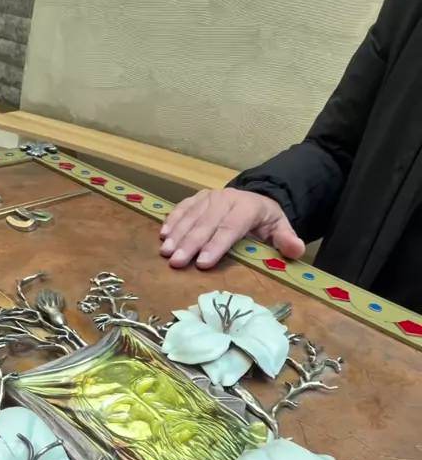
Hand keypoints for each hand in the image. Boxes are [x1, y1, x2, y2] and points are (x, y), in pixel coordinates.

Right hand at [160, 188, 304, 268]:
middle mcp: (226, 199)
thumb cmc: (265, 220)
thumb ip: (286, 239)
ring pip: (191, 216)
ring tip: (166, 252)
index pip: (230, 227)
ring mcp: (209, 197)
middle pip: (206, 223)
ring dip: (177, 234)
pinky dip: (172, 220)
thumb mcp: (280, 228)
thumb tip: (297, 249)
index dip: (216, 245)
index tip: (203, 262)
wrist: (255, 197)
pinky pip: (182, 208)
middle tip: (177, 262)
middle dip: (190, 244)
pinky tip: (163, 235)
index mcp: (247, 207)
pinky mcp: (197, 198)